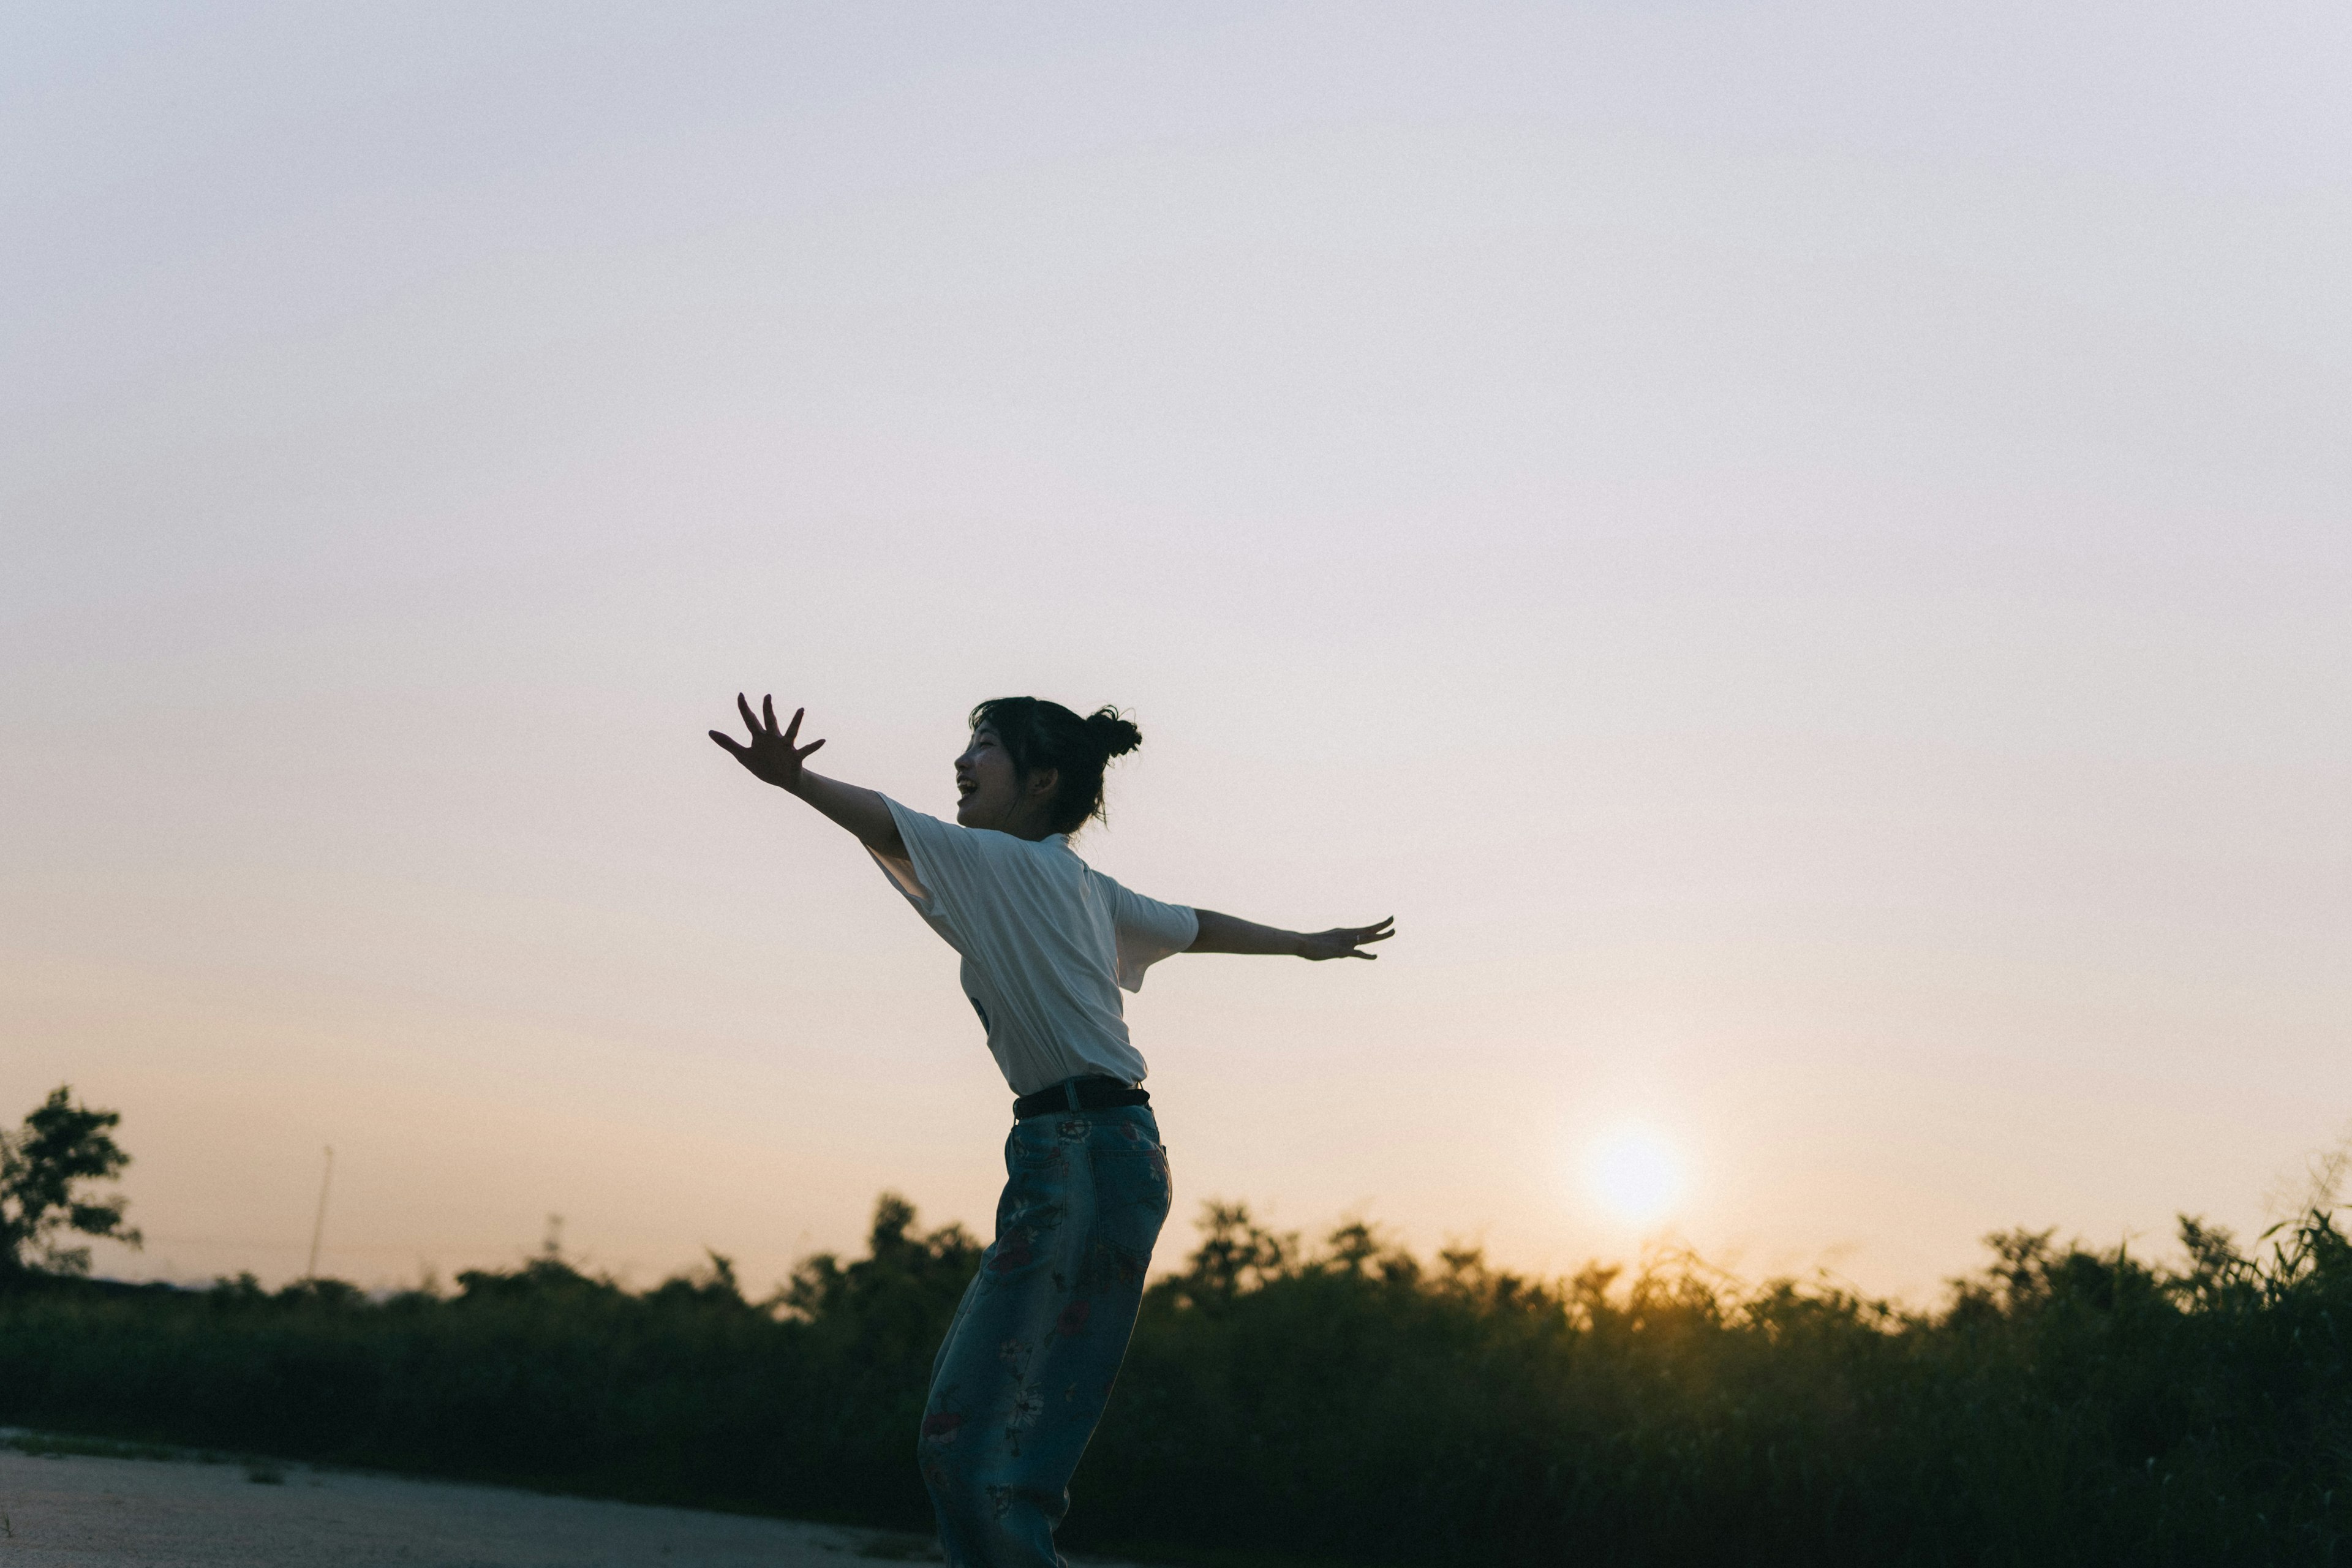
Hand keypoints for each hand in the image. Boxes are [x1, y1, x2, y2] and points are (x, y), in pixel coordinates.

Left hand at [710, 694, 825, 791]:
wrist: (782, 781)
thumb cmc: (763, 765)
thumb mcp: (743, 755)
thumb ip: (727, 743)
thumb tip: (710, 731)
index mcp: (760, 737)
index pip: (750, 720)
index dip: (744, 708)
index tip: (740, 694)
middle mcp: (773, 738)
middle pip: (769, 721)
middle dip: (767, 710)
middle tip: (767, 696)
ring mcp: (785, 747)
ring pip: (791, 732)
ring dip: (795, 721)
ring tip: (801, 709)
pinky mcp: (795, 757)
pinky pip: (806, 750)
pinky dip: (814, 745)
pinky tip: (822, 740)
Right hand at [1297, 917, 1394, 960]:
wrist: (1301, 943)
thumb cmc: (1312, 944)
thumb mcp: (1329, 944)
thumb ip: (1340, 948)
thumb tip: (1345, 954)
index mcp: (1345, 932)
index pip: (1365, 929)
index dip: (1378, 925)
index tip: (1388, 920)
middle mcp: (1347, 935)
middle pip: (1369, 930)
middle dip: (1382, 925)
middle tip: (1393, 919)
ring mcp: (1344, 942)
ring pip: (1366, 938)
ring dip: (1380, 935)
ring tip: (1393, 932)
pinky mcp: (1340, 950)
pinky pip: (1356, 953)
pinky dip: (1366, 955)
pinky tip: (1375, 956)